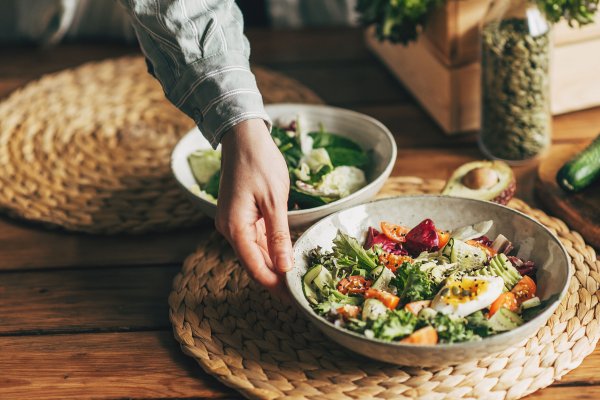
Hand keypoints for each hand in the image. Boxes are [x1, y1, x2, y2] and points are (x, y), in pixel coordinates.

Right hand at [215, 119, 292, 291]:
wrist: (243, 136)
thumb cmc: (260, 163)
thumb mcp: (275, 201)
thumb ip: (279, 236)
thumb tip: (285, 267)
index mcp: (235, 228)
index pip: (256, 268)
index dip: (276, 286)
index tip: (297, 298)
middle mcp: (230, 229)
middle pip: (255, 264)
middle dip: (278, 279)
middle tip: (303, 291)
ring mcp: (234, 223)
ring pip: (256, 253)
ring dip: (275, 266)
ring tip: (300, 278)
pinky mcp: (241, 216)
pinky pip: (256, 240)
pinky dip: (272, 250)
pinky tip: (289, 255)